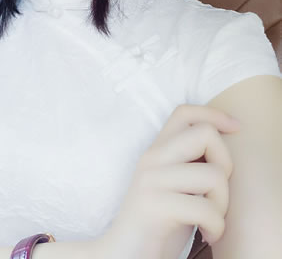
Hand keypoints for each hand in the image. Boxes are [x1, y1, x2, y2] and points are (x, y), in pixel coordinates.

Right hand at [97, 104, 240, 257]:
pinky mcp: (155, 206)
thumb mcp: (173, 185)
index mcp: (156, 151)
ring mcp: (151, 180)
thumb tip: (222, 144)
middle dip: (225, 163)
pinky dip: (216, 226)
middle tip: (217, 192)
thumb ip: (188, 163)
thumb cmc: (158, 224)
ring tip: (212, 219)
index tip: (235, 129)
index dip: (215, 115)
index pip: (185, 113)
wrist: (124, 253)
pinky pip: (206, 208)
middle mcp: (152, 158)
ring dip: (223, 204)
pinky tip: (207, 234)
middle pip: (206, 134)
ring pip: (214, 174)